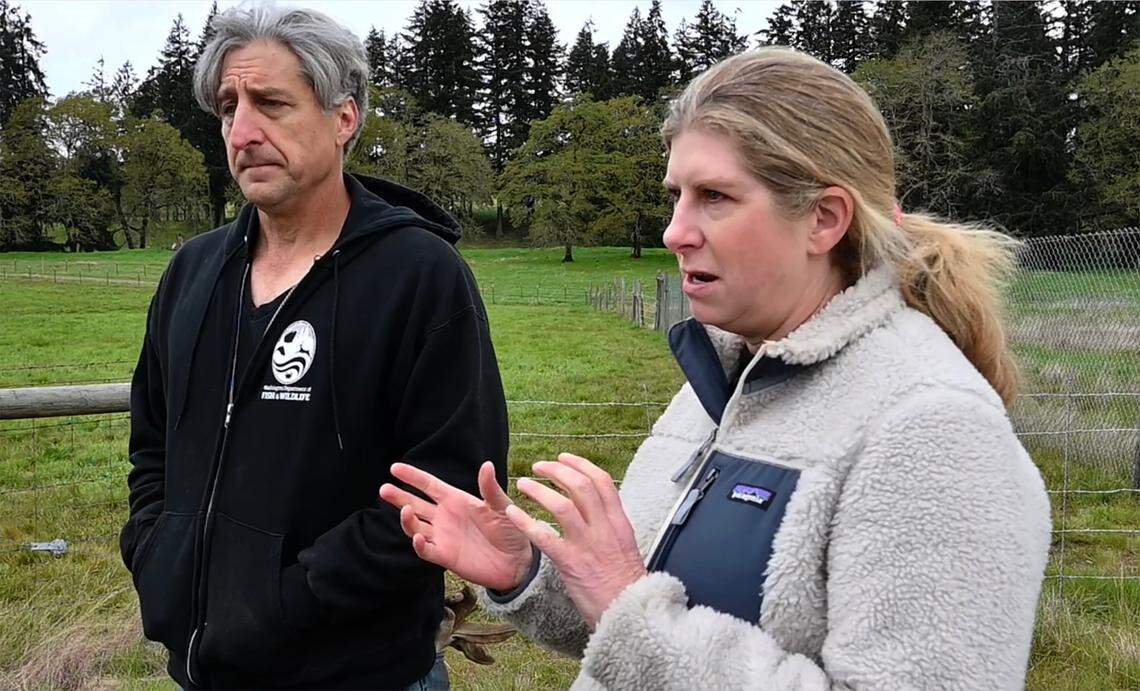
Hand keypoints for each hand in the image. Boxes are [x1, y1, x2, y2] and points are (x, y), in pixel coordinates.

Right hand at [380, 461, 533, 591]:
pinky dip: (418, 544)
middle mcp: (445, 517)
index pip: (429, 485)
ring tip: (405, 510)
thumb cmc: (511, 529)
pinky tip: (418, 536)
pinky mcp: (445, 556)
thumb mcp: (502, 506)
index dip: (412, 476)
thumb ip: (490, 488)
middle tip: (384, 488)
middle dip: (399, 496)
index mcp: (457, 500)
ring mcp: (443, 536)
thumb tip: (486, 464)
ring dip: (407, 519)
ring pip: (416, 526)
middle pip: (415, 504)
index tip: (394, 467)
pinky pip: (425, 550)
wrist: (518, 561)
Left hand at [505, 453, 645, 627]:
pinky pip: (544, 536)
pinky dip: (525, 521)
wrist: (630, 614)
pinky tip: (512, 513)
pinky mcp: (571, 563)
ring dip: (539, 490)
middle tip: (539, 466)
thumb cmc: (627, 586)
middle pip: (581, 486)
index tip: (565, 458)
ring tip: (523, 484)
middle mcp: (605, 529)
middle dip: (557, 470)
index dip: (581, 464)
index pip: (602, 481)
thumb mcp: (627, 549)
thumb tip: (602, 513)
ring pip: (562, 505)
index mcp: (619, 523)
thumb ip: (612, 529)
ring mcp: (588, 545)